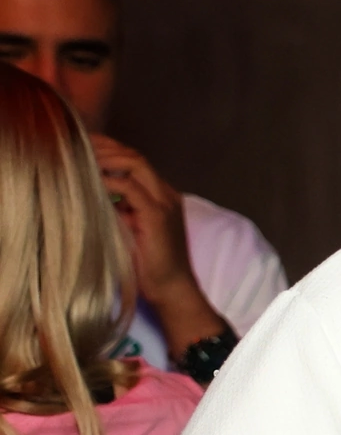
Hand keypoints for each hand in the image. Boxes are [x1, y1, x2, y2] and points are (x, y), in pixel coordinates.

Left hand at [92, 135, 223, 347]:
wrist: (172, 289)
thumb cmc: (149, 265)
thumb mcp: (129, 229)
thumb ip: (118, 209)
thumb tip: (88, 195)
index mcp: (161, 195)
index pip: (134, 160)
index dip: (108, 149)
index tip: (81, 146)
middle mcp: (166, 194)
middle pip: (134, 155)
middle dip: (103, 147)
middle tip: (74, 145)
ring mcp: (164, 202)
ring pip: (135, 164)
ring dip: (104, 158)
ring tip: (78, 158)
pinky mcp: (158, 216)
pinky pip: (130, 187)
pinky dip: (107, 180)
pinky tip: (87, 182)